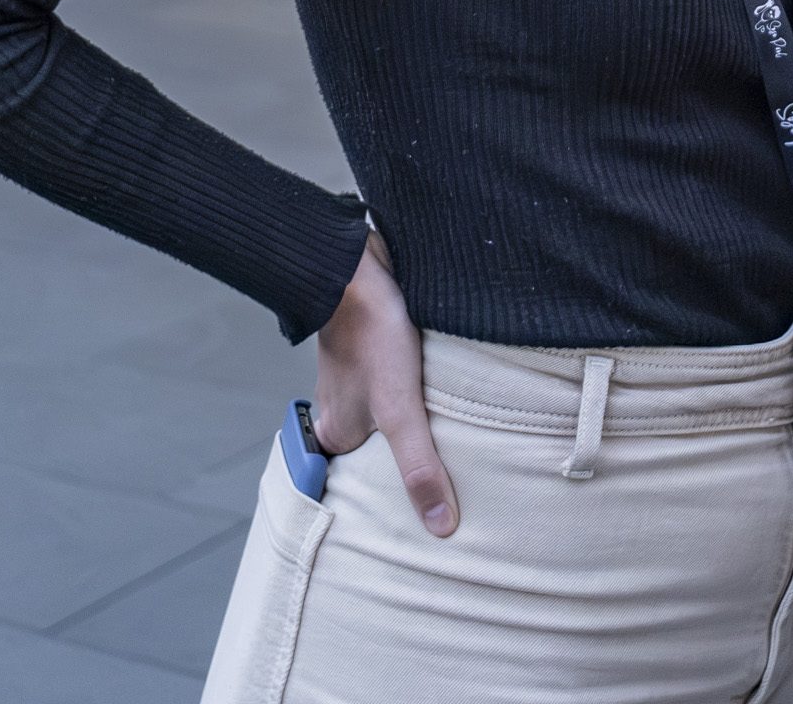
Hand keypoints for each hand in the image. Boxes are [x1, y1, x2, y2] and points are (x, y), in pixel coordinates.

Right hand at [310, 228, 457, 536]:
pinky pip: (400, 382)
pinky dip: (419, 389)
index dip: (378, 503)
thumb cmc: (373, 337)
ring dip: (418, 422)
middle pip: (376, 451)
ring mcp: (358, 377)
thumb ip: (419, 467)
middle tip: (450, 485)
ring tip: (456, 440)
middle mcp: (342, 408)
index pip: (353, 485)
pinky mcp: (379, 349)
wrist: (360, 265)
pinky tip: (446, 391)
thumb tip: (441, 528)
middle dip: (406, 463)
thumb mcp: (401, 411)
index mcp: (336, 433)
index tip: (409, 521)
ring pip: (390, 415)